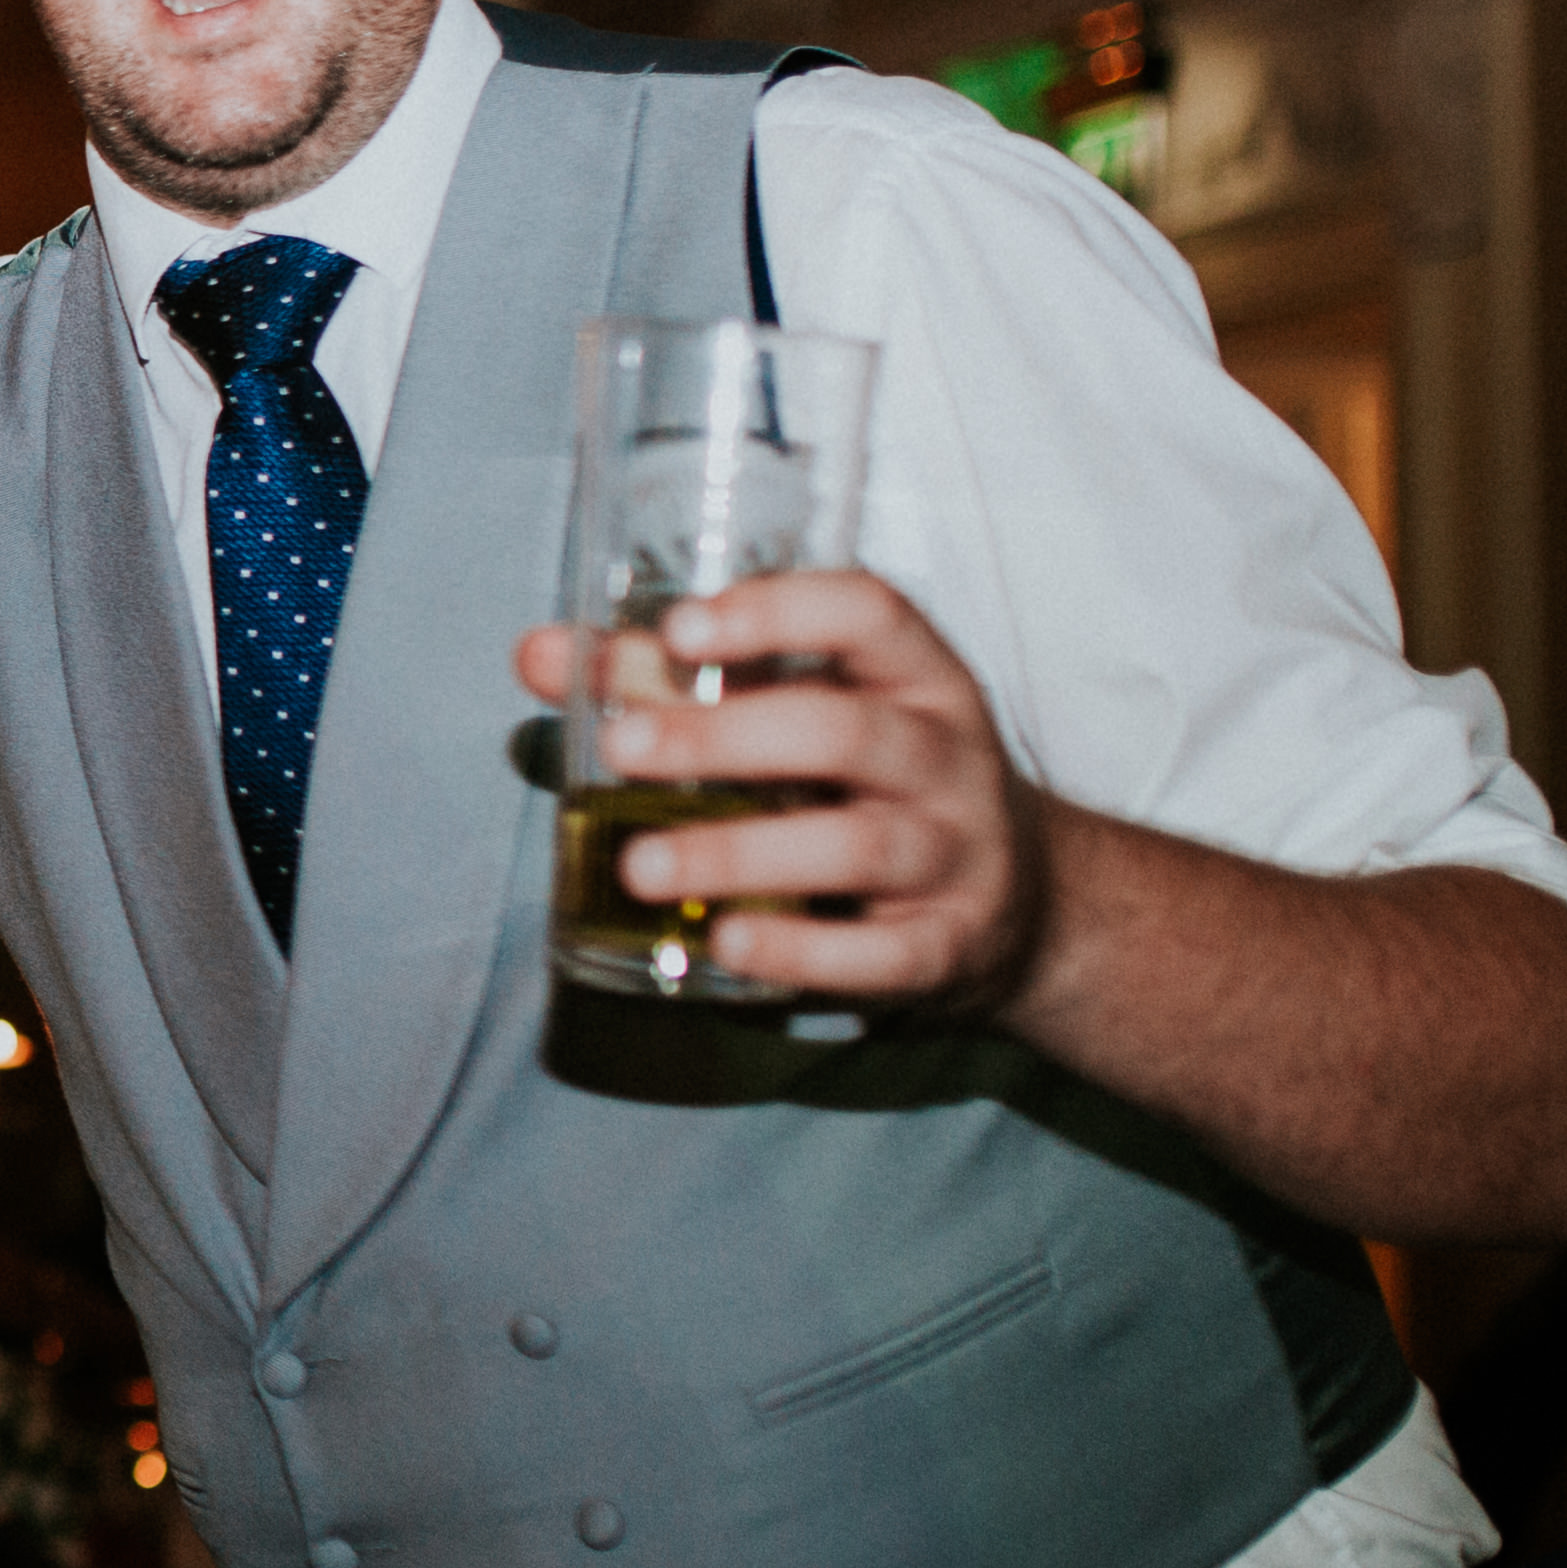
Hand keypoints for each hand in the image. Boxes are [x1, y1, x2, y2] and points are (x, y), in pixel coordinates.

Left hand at [513, 567, 1048, 1009]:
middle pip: (844, 731)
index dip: (777, 612)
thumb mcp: (801, 715)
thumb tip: (539, 654)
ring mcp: (958, 854)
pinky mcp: (948, 948)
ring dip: (739, 854)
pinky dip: (800, 952)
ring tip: (639, 868)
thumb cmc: (873, 784)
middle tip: (622, 749)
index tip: (683, 629)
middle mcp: (946, 756)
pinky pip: (880, 955)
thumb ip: (669, 682)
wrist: (1026, 903)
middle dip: (726, 737)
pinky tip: (726, 943)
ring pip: (857, 846)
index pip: (869, 613)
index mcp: (913, 676)